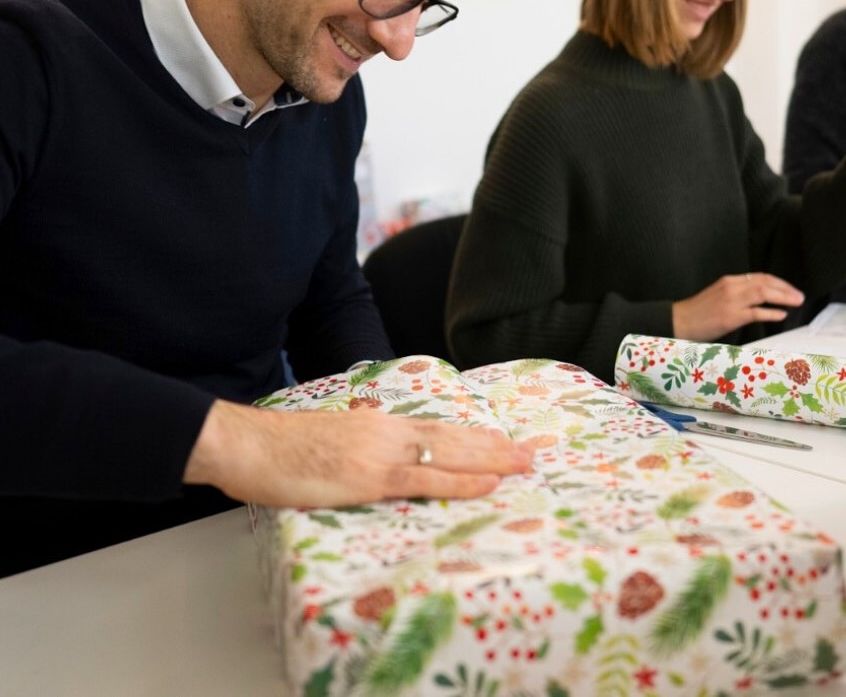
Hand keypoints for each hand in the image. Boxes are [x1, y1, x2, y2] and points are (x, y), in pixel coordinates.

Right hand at [183, 401, 533, 505]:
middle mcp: (388, 432)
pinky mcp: (370, 478)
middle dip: (495, 446)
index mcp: (379, 424)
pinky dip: (462, 481)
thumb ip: (358, 439)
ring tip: (525, 464)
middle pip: (453, 438)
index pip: (437, 429)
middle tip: (532, 453)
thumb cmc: (282, 447)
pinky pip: (426, 480)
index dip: (472, 436)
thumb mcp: (330, 437)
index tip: (502, 440)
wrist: (250, 443)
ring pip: (450, 455)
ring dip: (492, 460)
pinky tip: (488, 483)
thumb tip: (374, 436)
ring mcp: (382, 454)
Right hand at [672, 272, 804, 342]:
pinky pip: (755, 312)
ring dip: (783, 297)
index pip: (759, 277)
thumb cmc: (699, 312)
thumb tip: (759, 300)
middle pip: (764, 282)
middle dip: (785, 288)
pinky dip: (770, 312)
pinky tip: (781, 315)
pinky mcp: (730, 316)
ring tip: (796, 302)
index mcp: (729, 281)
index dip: (778, 282)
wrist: (680, 320)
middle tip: (800, 295)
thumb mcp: (718, 296)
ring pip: (762, 293)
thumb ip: (737, 295)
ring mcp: (731, 301)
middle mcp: (731, 286)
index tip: (790, 289)